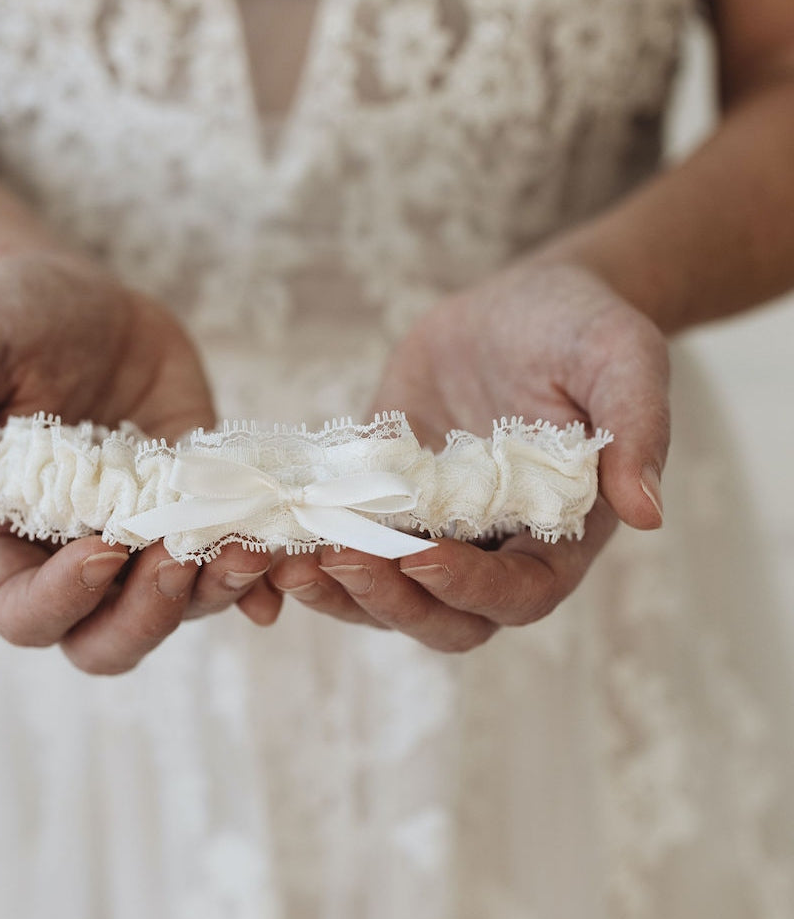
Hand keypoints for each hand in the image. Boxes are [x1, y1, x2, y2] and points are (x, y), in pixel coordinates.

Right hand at [0, 251, 280, 673]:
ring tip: (248, 546)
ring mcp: (146, 537)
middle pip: (109, 641)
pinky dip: (260, 573)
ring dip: (216, 591)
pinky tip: (282, 555)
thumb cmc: (5, 324)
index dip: (64, 601)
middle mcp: (76, 556)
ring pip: (181, 608)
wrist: (81, 297)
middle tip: (180, 556)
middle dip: (150, 615)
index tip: (104, 543)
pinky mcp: (200, 507)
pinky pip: (230, 561)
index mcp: (7, 541)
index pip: (25, 614)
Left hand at [270, 261, 668, 650]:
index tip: (425, 555)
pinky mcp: (385, 498)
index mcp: (556, 535)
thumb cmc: (584, 329)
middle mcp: (492, 547)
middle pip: (440, 615)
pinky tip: (269, 534)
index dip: (471, 588)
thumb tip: (648, 511)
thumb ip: (638, 428)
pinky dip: (309, 547)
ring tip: (287, 562)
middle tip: (338, 561)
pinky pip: (346, 539)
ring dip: (338, 590)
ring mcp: (433, 528)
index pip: (518, 594)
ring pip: (384, 592)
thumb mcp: (623, 358)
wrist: (524, 302)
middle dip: (390, 600)